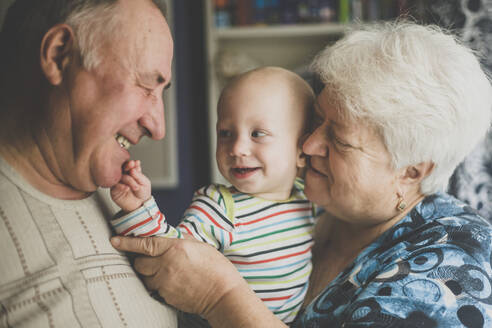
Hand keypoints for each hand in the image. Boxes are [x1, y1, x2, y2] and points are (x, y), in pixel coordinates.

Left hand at [110, 236, 242, 315]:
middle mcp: (167, 264)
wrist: (223, 294)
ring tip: (164, 272)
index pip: (145, 244)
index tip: (114, 240)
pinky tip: (172, 283)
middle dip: (141, 260)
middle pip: (139, 262)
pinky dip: (158, 285)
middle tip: (149, 260)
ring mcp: (165, 282)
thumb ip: (181, 241)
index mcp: (175, 247)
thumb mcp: (200, 246)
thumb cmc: (216, 268)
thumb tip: (168, 237)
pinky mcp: (166, 296)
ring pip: (145, 277)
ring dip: (149, 274)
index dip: (127, 242)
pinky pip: (154, 289)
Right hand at [111, 160, 151, 211]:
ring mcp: (118, 182)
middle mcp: (124, 176)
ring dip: (128, 180)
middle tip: (131, 166)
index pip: (129, 165)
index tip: (133, 163)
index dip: (131, 163)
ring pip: (120, 177)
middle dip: (127, 166)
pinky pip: (115, 186)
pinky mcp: (114, 190)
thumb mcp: (144, 183)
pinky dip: (121, 186)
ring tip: (136, 187)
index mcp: (132, 172)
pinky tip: (127, 188)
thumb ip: (139, 175)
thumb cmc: (143, 193)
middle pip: (122, 168)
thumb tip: (133, 168)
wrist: (140, 205)